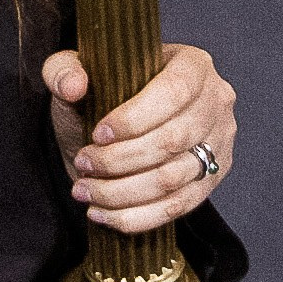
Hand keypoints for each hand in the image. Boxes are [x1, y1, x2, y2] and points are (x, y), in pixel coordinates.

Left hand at [44, 41, 236, 232]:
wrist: (110, 130)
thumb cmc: (98, 94)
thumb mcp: (73, 73)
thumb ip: (63, 69)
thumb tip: (74, 85)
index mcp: (193, 65)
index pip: (174, 91)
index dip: (135, 117)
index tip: (97, 134)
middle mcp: (216, 102)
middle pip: (173, 140)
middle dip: (120, 159)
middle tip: (84, 162)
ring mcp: (218, 143)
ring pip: (173, 179)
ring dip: (122, 191)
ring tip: (85, 189)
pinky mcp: (212, 179)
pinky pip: (178, 207)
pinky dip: (136, 216)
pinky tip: (102, 213)